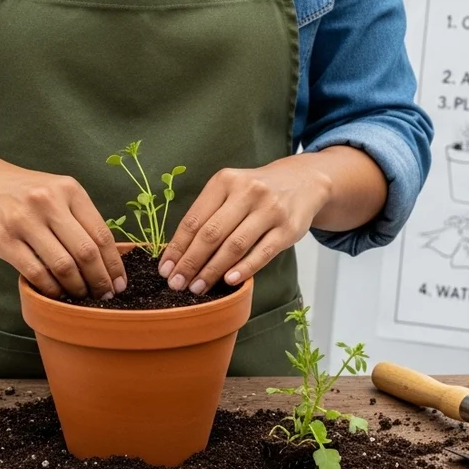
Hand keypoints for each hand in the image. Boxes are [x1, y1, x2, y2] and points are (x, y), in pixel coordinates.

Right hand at [0, 161, 125, 299]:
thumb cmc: (22, 191)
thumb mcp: (56, 191)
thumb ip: (78, 217)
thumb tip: (106, 259)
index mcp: (69, 190)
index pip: (102, 234)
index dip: (114, 264)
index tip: (119, 283)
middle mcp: (49, 202)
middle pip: (86, 252)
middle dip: (100, 281)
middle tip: (104, 296)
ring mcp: (24, 220)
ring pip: (63, 265)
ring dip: (77, 288)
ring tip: (81, 296)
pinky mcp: (3, 239)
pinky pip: (36, 272)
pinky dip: (51, 288)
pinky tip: (57, 293)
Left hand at [159, 157, 331, 294]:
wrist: (303, 181)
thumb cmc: (257, 192)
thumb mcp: (230, 190)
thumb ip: (208, 214)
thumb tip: (179, 254)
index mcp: (225, 180)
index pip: (194, 219)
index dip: (177, 247)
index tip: (165, 269)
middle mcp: (247, 191)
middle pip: (211, 234)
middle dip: (190, 263)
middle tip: (177, 284)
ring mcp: (270, 209)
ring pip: (235, 245)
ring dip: (212, 271)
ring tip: (198, 288)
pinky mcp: (288, 228)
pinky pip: (262, 253)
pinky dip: (244, 269)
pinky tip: (229, 281)